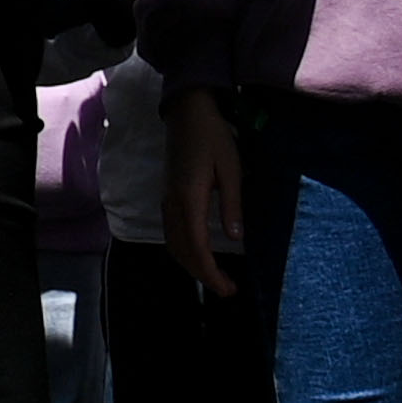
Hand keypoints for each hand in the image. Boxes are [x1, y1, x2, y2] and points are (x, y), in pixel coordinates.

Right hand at [165, 90, 249, 300]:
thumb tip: (235, 239)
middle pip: (182, 251)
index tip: (228, 289)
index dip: (211, 272)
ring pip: (173, 244)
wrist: (187, 113)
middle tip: (226, 289)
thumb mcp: (232, 170)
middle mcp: (172, 204)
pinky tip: (199, 254)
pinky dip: (184, 251)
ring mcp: (166, 200)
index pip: (197, 247)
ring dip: (192, 265)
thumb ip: (232, 205)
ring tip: (215, 276)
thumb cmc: (213, 137)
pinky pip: (171, 233)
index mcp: (189, 199)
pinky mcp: (167, 197)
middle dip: (202, 275)